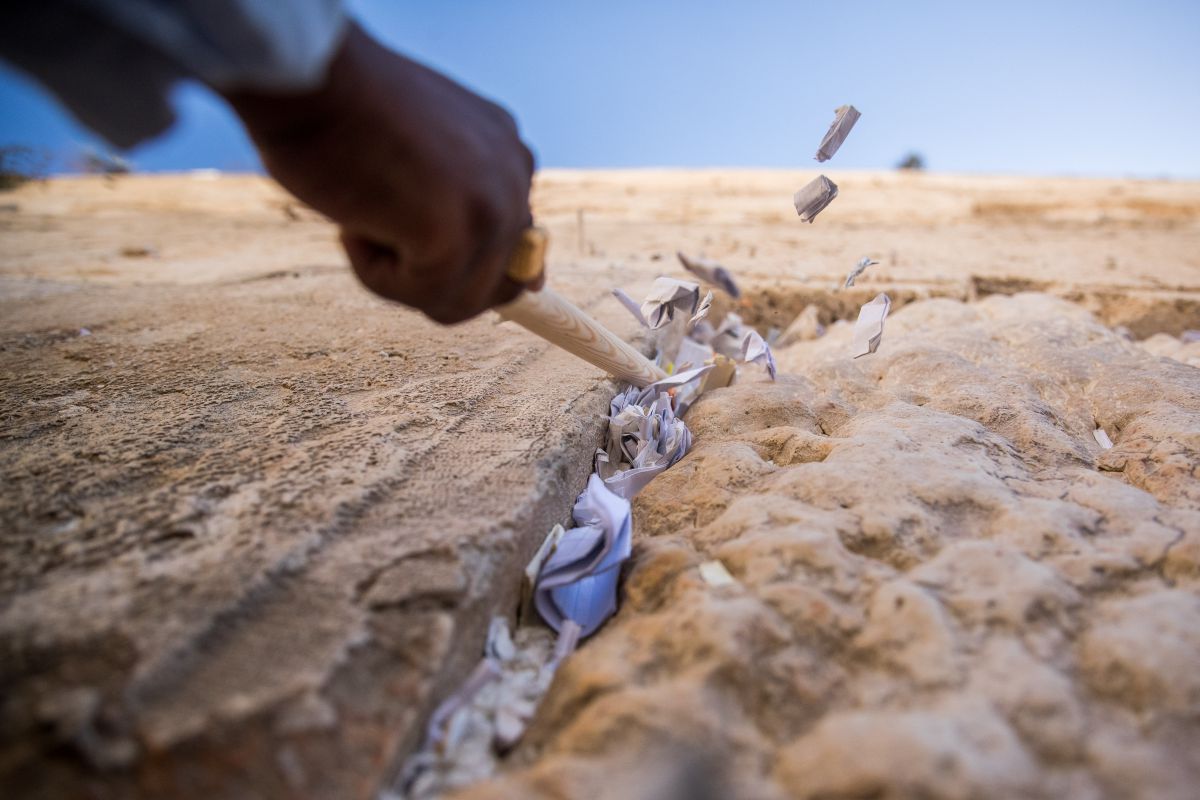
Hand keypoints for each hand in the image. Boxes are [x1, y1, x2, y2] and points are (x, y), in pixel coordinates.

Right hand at [225, 23, 536, 323]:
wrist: (306, 75)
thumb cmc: (339, 108)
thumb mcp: (415, 154)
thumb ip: (451, 200)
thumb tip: (485, 271)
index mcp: (507, 152)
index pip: (515, 245)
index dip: (461, 264)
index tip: (420, 252)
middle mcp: (515, 177)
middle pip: (495, 285)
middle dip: (431, 277)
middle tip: (377, 225)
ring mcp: (494, 208)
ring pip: (459, 301)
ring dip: (397, 278)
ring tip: (360, 216)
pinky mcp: (457, 238)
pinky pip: (423, 297)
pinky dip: (374, 275)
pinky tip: (352, 222)